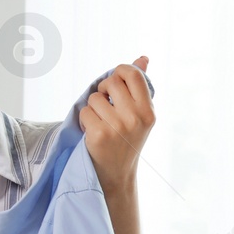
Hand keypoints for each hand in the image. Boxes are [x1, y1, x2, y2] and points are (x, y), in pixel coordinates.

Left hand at [79, 57, 153, 194]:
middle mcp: (135, 118)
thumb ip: (139, 86)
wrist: (116, 174)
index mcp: (148, 111)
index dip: (119, 72)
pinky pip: (85, 112)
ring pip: (94, 98)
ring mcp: (118, 127)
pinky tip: (93, 131)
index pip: (133, 74)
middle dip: (103, 91)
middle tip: (106, 106)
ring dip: (93, 108)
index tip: (115, 83)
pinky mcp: (99, 135)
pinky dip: (85, 120)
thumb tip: (143, 58)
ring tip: (101, 122)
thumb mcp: (139, 115)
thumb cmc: (127, 140)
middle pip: (110, 82)